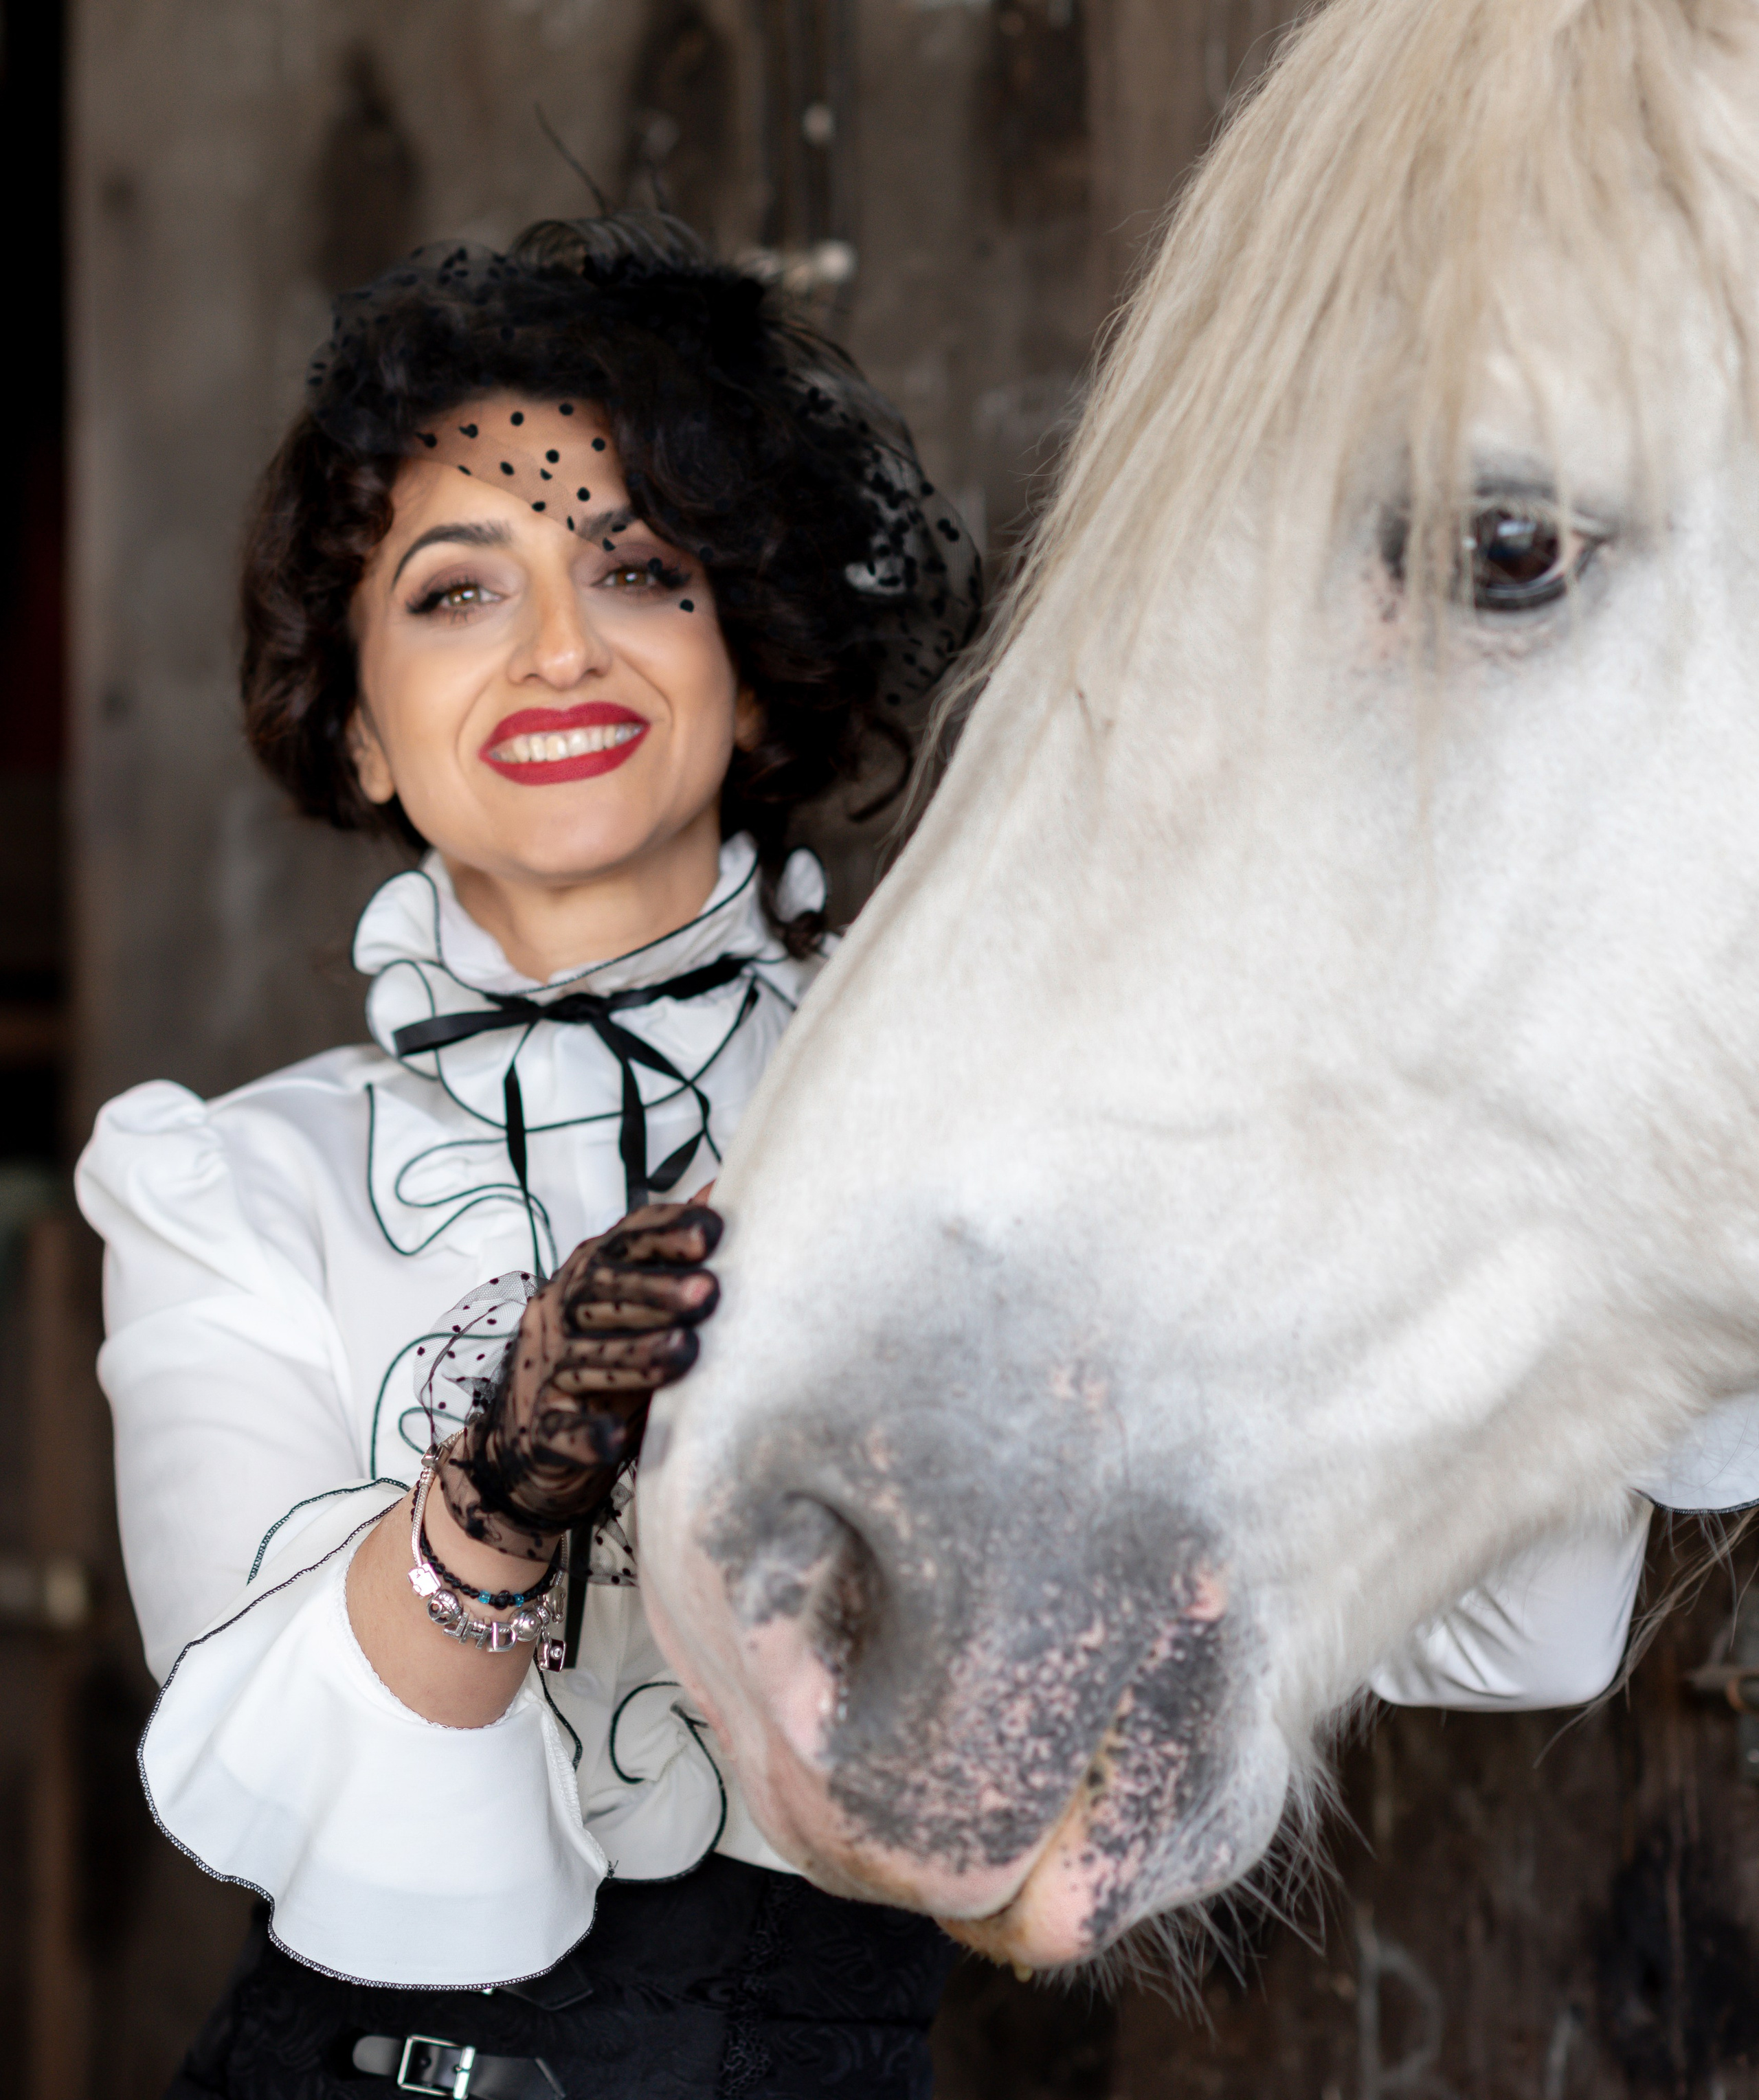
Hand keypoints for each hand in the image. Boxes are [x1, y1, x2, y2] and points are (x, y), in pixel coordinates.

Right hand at [441, 1201, 721, 1557]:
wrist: (534, 1442)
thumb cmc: (605, 1355)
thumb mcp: (638, 1301)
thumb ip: (675, 1254)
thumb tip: (724, 1188)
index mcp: (590, 1276)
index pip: (625, 1242)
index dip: (666, 1233)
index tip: (712, 1232)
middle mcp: (562, 1314)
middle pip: (601, 1293)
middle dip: (656, 1290)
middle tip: (708, 1291)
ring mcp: (546, 1372)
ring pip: (585, 1358)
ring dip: (636, 1355)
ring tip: (686, 1352)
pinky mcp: (540, 1431)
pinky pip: (560, 1432)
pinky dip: (586, 1434)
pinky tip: (613, 1437)